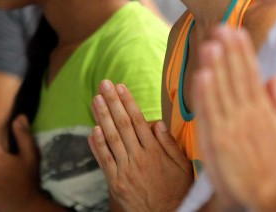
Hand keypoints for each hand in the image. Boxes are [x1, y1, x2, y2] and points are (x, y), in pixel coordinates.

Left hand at [89, 80, 193, 211]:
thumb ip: (169, 143)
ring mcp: (125, 169)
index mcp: (155, 150)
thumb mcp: (182, 165)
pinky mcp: (116, 182)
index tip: (120, 86)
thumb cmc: (176, 190)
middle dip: (112, 102)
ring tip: (96, 100)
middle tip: (103, 84)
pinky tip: (93, 129)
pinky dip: (97, 145)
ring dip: (102, 117)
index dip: (128, 102)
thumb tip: (158, 123)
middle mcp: (139, 157)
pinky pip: (104, 160)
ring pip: (111, 138)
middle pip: (122, 124)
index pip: (138, 120)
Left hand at [194, 27, 275, 209]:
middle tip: (221, 27)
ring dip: (216, 65)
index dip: (243, 52)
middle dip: (228, 50)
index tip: (237, 31)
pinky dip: (205, 93)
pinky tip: (202, 74)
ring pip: (222, 90)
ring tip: (210, 43)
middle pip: (236, 76)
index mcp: (263, 110)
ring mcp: (230, 126)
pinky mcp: (216, 140)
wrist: (266, 194)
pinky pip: (210, 113)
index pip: (251, 74)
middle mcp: (247, 114)